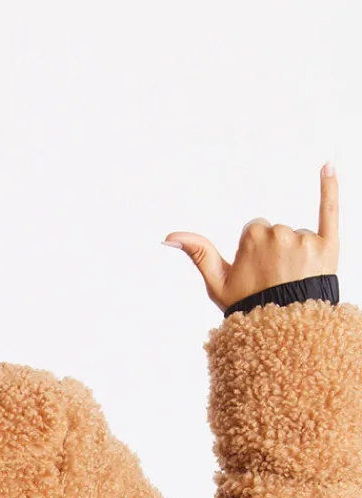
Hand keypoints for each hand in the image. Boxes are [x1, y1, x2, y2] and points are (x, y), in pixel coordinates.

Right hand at [163, 163, 338, 308]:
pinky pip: (330, 210)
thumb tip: (169, 237)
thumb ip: (197, 252)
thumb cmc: (246, 307)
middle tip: (275, 281)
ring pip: (298, 236)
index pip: (254, 232)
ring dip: (296, 255)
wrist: (281, 332)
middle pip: (276, 233)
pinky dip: (329, 187)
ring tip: (294, 281)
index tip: (256, 275)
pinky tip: (327, 165)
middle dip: (275, 254)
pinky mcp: (328, 244)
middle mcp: (278, 233)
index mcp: (252, 236)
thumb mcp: (216, 282)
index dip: (253, 255)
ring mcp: (304, 238)